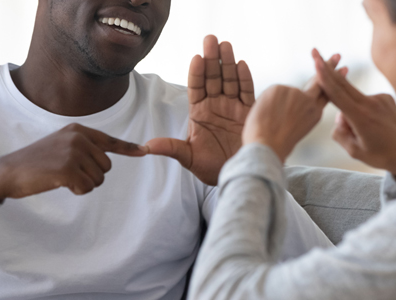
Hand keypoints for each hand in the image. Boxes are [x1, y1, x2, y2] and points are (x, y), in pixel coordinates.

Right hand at [0, 123, 147, 203]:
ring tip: (61, 177)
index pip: (110, 141)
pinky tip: (59, 184)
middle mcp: (78, 138)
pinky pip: (87, 188)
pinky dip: (76, 191)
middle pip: (106, 167)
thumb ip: (84, 148)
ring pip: (98, 179)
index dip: (128, 148)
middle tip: (68, 173)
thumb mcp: (61, 145)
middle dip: (92, 176)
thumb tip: (106, 160)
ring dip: (83, 185)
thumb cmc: (36, 162)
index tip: (144, 151)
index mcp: (78, 130)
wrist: (8, 171)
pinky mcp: (67, 169)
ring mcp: (73, 152)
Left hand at [145, 35, 253, 185]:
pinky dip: (245, 79)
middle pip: (213, 78)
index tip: (196, 58)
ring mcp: (233, 107)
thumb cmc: (211, 168)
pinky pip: (247, 92)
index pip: (196, 87)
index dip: (196, 73)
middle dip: (212, 59)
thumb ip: (171, 148)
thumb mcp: (188, 158)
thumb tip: (146, 147)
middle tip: (210, 40)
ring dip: (228, 63)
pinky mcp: (249, 113)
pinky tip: (241, 65)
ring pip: (230, 80)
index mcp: (199, 112)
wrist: (238, 176)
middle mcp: (216, 105)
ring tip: (225, 45)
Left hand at [243, 55, 345, 161]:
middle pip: (319, 81)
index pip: (326, 93)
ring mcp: (295, 93)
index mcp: (315, 114)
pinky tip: (265, 114)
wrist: (267, 147)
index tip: (342, 69)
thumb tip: (291, 100)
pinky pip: (271, 93)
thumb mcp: (296, 129)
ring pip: (283, 93)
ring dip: (275, 104)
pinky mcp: (280, 88)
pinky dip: (265, 102)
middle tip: (337, 55)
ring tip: (270, 120)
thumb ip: (298, 112)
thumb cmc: (276, 145)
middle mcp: (309, 101)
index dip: (333, 81)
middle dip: (328, 67)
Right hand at [312, 49, 395, 179]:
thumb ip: (339, 132)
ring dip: (348, 108)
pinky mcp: (386, 98)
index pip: (338, 94)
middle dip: (327, 68)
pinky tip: (373, 125)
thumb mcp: (353, 151)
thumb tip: (339, 116)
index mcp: (361, 118)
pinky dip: (361, 109)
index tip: (316, 63)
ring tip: (363, 132)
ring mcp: (380, 99)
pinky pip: (364, 101)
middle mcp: (371, 104)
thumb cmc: (379, 155)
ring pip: (352, 97)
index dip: (325, 78)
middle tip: (314, 52)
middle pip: (342, 83)